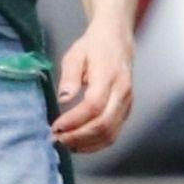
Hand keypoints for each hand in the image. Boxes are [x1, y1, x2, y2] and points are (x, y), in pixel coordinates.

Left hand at [53, 18, 132, 152]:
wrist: (118, 40)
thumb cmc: (93, 47)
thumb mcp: (75, 54)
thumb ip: (69, 76)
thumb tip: (64, 98)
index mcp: (108, 76)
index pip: (93, 106)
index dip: (74, 121)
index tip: (55, 127)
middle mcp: (121, 92)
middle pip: (103, 124)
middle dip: (78, 136)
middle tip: (57, 139)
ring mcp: (127, 103)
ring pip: (110, 133)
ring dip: (87, 144)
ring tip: (66, 143)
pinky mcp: (126, 110)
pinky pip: (114, 133)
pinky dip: (96, 143)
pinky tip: (79, 143)